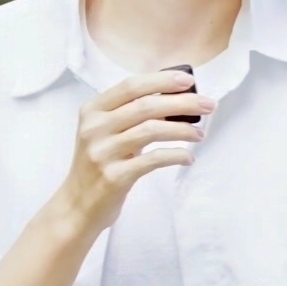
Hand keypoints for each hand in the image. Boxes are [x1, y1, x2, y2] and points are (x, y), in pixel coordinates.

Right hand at [57, 70, 204, 230]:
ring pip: (152, 130)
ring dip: (183, 130)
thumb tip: (177, 97)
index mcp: (92, 110)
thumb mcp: (107, 132)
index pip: (131, 86)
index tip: (189, 80)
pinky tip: (188, 157)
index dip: (162, 80)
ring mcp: (102, 152)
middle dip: (183, 102)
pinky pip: (153, 160)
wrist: (78, 205)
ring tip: (200, 135)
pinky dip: (176, 155)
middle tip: (208, 105)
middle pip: (146, 106)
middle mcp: (94, 128)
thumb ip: (132, 114)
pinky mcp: (113, 177)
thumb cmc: (101, 163)